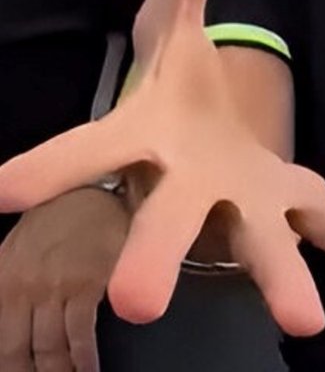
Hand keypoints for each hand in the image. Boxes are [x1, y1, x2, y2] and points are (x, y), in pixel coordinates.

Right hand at [0, 0, 324, 335]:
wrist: (207, 128)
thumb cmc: (177, 85)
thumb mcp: (177, 16)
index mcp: (148, 134)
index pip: (89, 147)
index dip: (50, 166)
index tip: (0, 192)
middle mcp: (189, 182)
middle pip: (169, 216)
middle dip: (153, 252)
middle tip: (134, 299)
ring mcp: (244, 202)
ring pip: (258, 241)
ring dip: (278, 278)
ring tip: (303, 319)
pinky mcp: (294, 207)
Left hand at [0, 187, 126, 371]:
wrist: (100, 185)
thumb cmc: (64, 215)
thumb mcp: (19, 246)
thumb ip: (10, 283)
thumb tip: (12, 323)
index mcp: (2, 280)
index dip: (10, 365)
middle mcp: (22, 287)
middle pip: (18, 352)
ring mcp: (54, 286)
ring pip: (50, 348)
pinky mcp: (88, 283)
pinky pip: (81, 334)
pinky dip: (85, 358)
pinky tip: (90, 367)